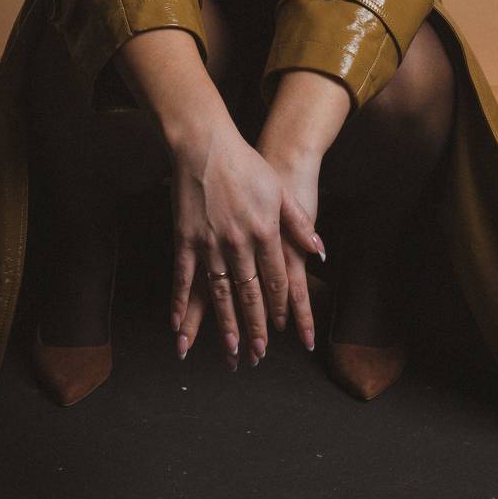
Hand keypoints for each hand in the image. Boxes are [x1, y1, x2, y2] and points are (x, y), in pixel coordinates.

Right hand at [168, 121, 322, 369]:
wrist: (205, 145)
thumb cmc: (245, 164)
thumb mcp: (280, 191)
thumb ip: (299, 223)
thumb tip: (318, 252)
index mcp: (265, 231)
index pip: (276, 278)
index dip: (279, 305)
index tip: (282, 327)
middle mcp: (239, 242)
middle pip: (250, 293)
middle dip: (256, 326)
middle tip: (258, 354)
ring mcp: (210, 242)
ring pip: (220, 292)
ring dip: (225, 324)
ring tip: (231, 349)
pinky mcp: (185, 238)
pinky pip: (184, 277)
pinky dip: (181, 302)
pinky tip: (179, 324)